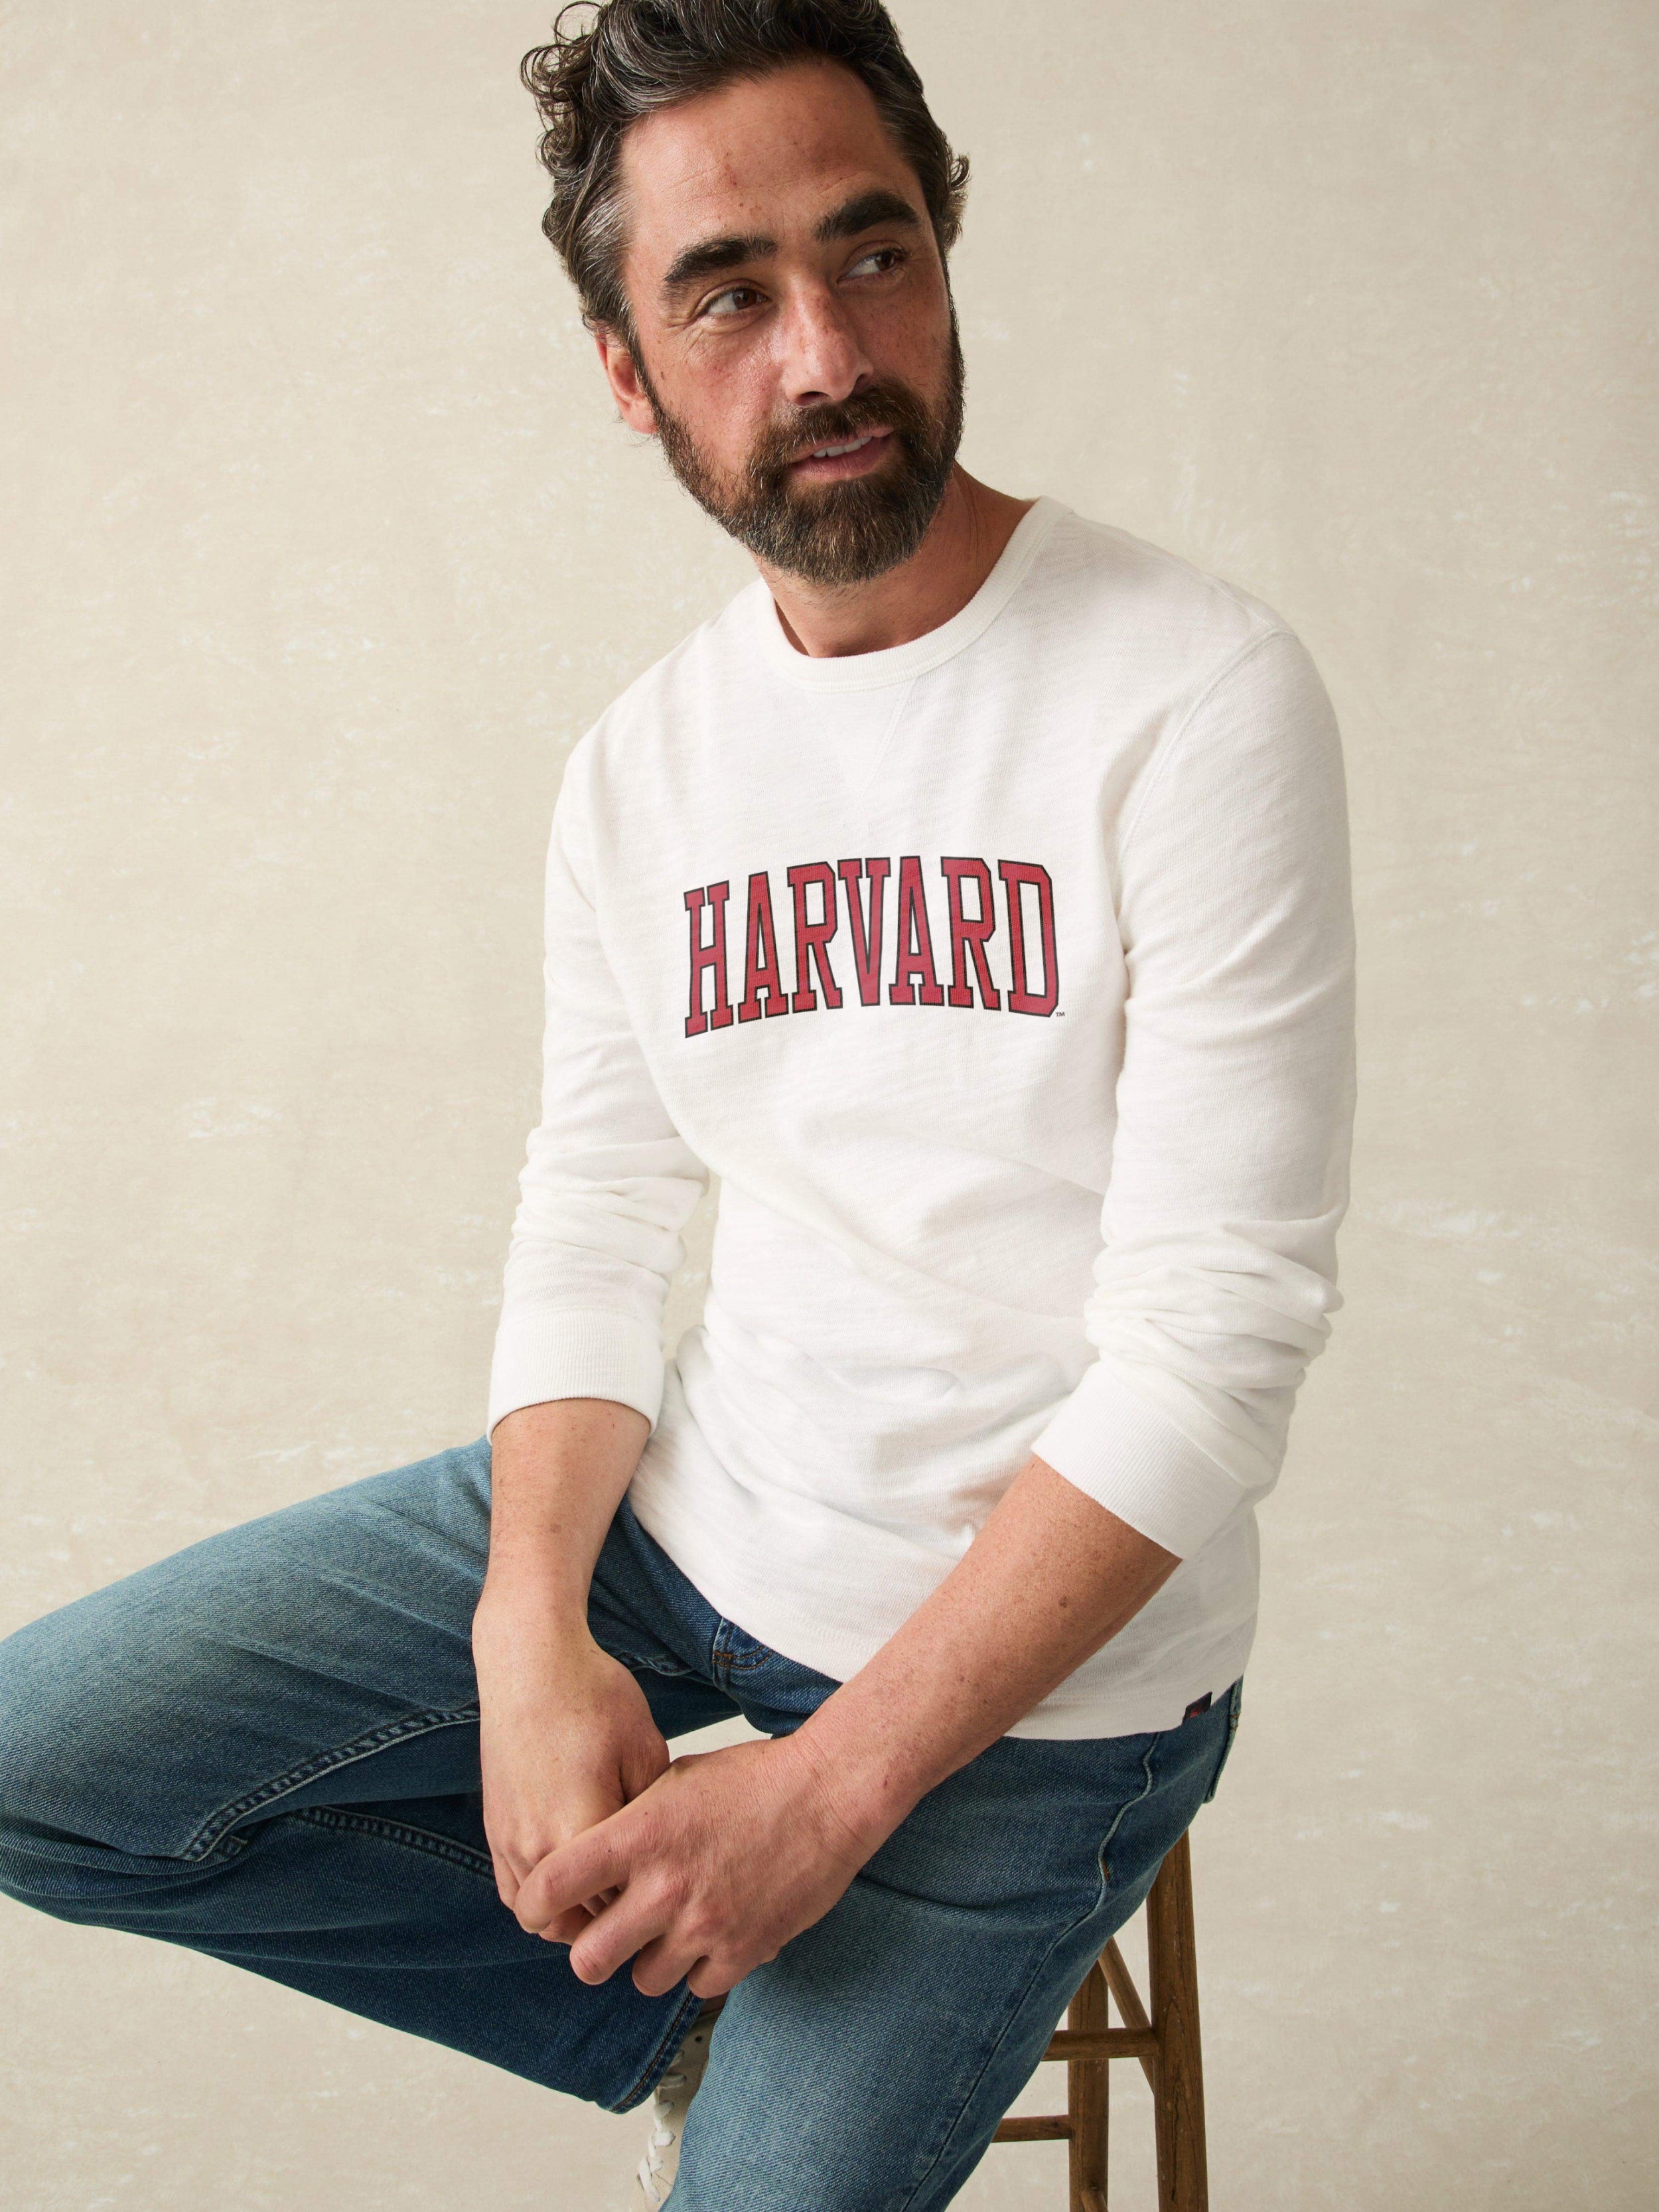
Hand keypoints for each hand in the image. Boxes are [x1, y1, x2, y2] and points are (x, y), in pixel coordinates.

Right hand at [473, 1597, 669, 1944]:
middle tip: (642, 1907)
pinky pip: (514, 1894)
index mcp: (584, 1831)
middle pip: (581, 1927)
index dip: (648, 1911)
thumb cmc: (592, 1696)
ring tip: (608, 1896)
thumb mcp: (647, 1750)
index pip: (622, 1908)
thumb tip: (666, 1856)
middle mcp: (539, 1847)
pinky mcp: (492, 1832)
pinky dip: (541, 1901)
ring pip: (542, 1920)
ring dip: (574, 1919)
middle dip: (612, 1925)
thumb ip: (654, 1816)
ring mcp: (509, 1843)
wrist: (530, 1663)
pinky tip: (571, 1878)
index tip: (670, 1901)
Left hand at [510, 1729, 879, 1999]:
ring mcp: (704, 1925)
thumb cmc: (753, 1778)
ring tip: (668, 1931)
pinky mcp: (742, 1950)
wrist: (827, 1793)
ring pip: (642, 1981)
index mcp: (638, 1835)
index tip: (539, 1908)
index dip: (534, 1904)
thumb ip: (629, 1824)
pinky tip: (711, 1936)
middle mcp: (664, 1886)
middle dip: (591, 1952)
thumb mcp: (674, 1781)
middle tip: (604, 1938)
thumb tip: (593, 1858)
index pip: (552, 1885)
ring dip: (649, 1961)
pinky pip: (697, 1987)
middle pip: (588, 1959)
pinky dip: (699, 1969)